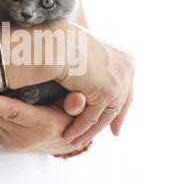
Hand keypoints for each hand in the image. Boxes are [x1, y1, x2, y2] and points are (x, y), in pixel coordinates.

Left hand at [0, 92, 89, 154]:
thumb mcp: (75, 106)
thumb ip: (76, 102)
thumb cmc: (69, 114)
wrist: (65, 139)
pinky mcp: (8, 144)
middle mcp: (26, 137)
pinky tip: (1, 101)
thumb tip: (78, 99)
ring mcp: (15, 143)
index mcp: (42, 125)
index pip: (10, 111)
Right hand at [47, 20, 134, 144]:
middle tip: (110, 135)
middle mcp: (128, 68)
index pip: (127, 88)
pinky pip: (92, 118)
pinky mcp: (107, 93)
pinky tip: (69, 135)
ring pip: (106, 114)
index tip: (117, 124)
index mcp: (125, 57)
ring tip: (76, 140)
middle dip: (114, 122)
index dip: (122, 107)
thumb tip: (96, 82)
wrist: (55, 43)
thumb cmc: (62, 45)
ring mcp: (119, 81)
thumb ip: (96, 70)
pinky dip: (80, 129)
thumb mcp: (87, 57)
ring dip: (90, 131)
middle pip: (121, 103)